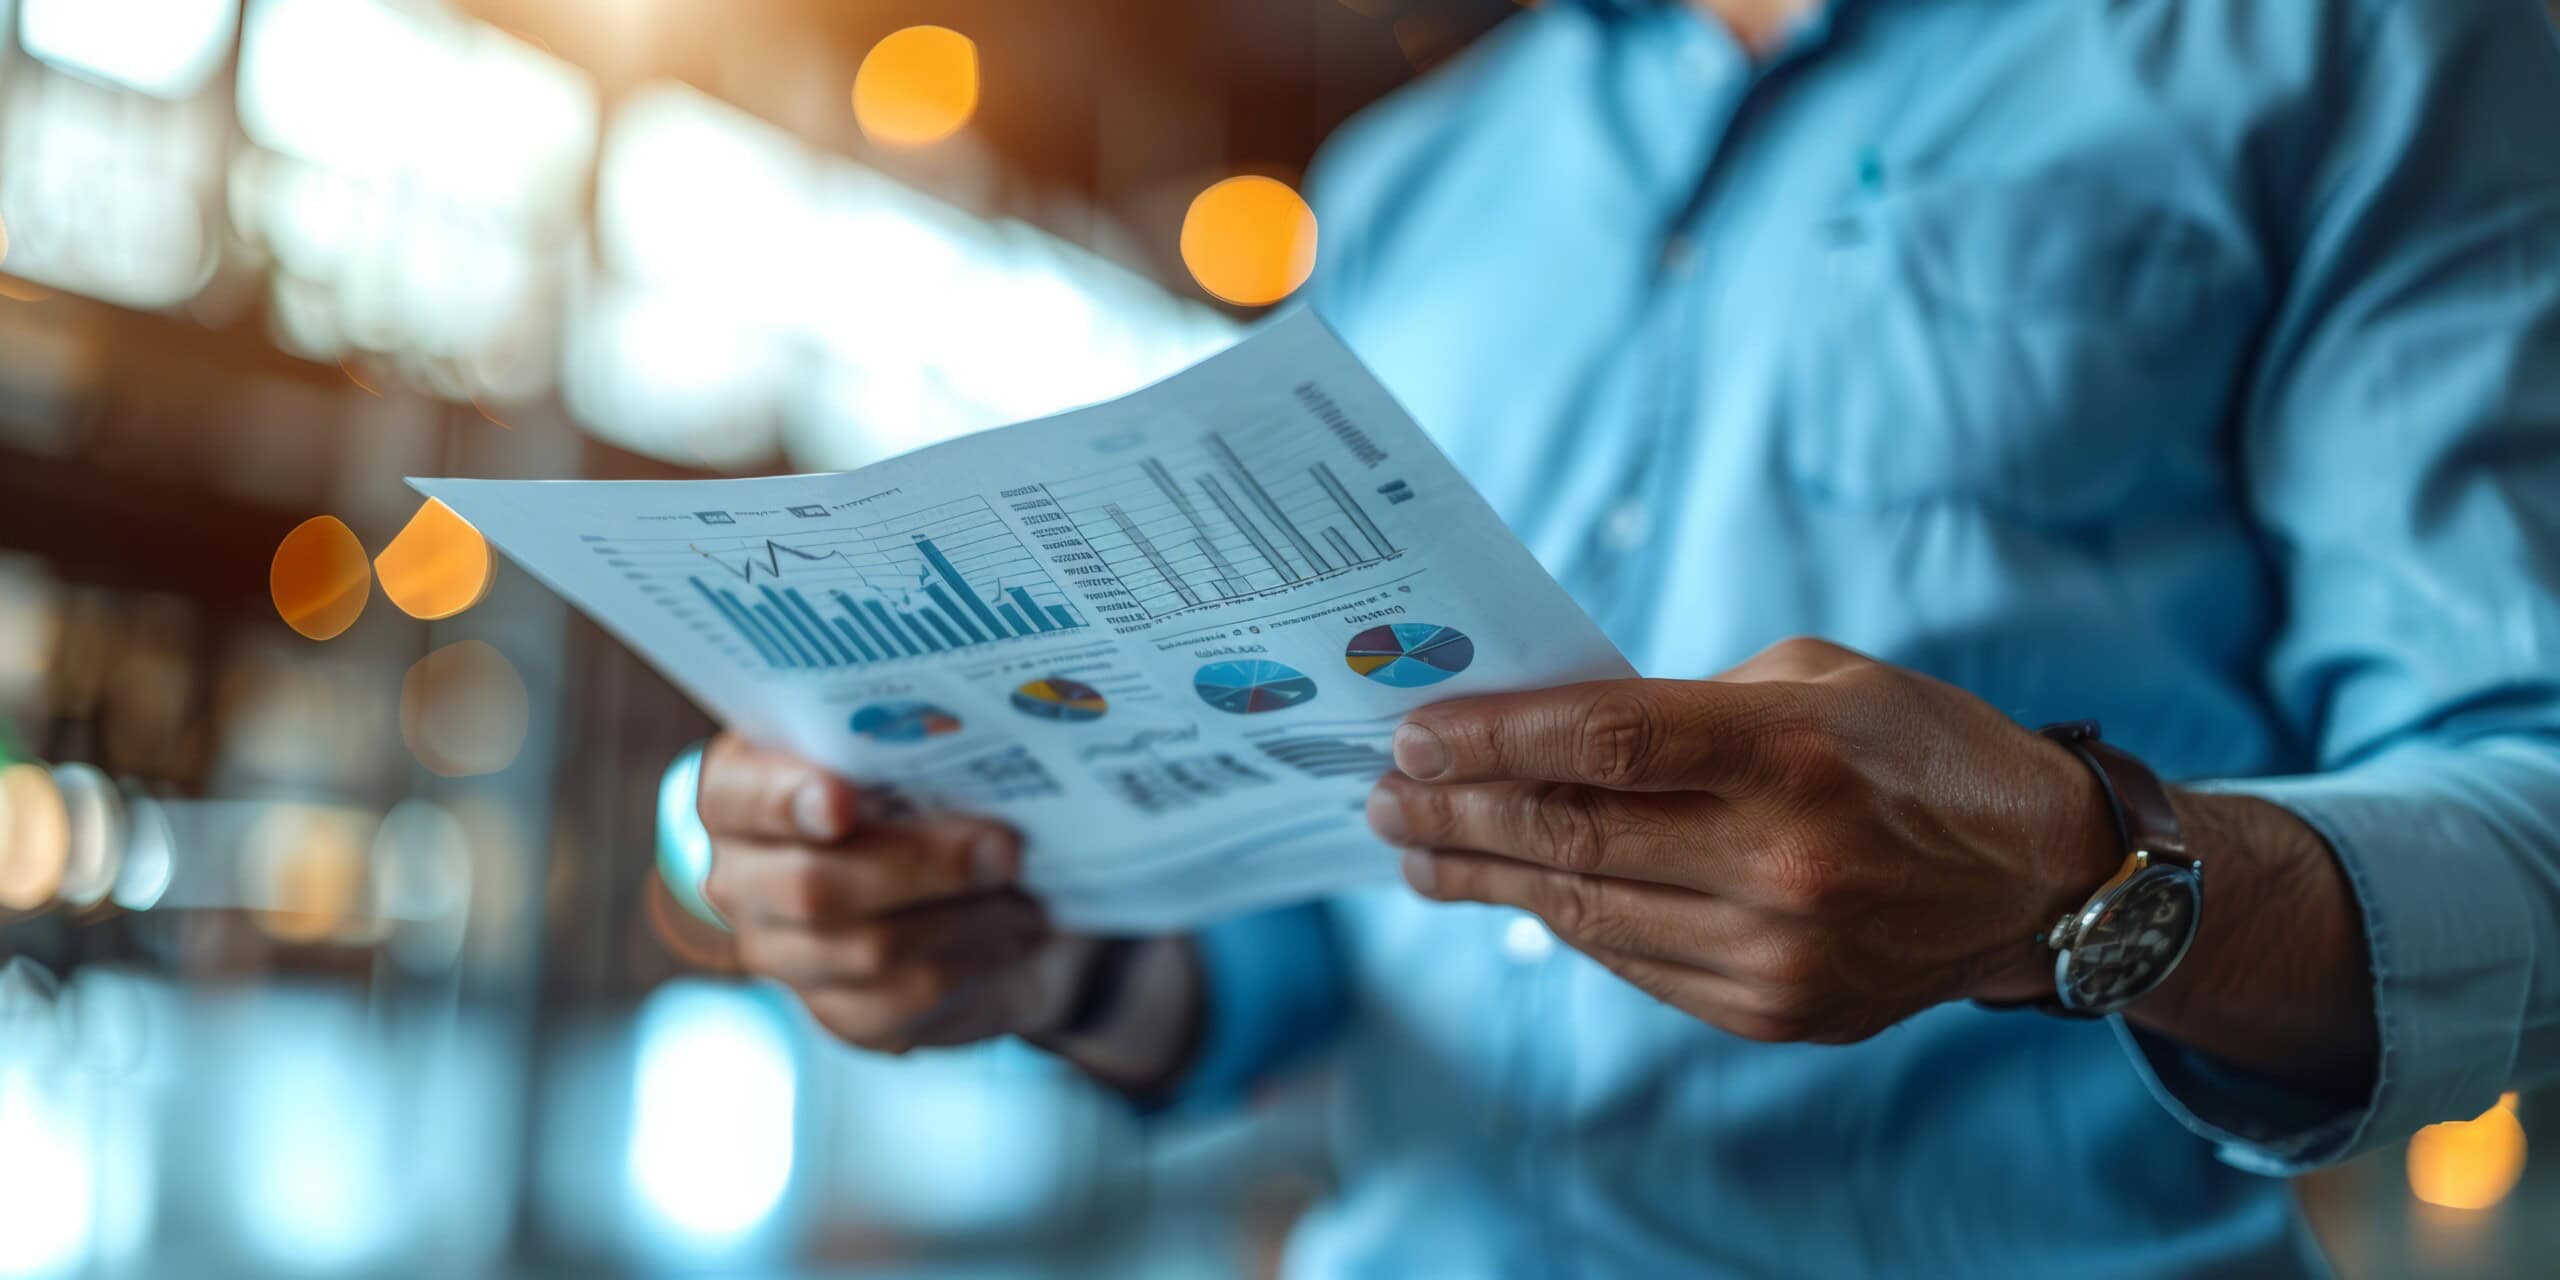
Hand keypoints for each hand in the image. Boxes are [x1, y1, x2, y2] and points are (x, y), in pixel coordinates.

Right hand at [697, 733, 1093, 1051]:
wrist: (961, 887)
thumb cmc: (919, 791)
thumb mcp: (907, 753)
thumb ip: (906, 748)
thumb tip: (966, 755)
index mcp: (740, 793)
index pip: (738, 797)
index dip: (785, 800)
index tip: (842, 802)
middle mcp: (742, 880)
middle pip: (812, 887)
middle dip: (920, 864)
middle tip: (1003, 846)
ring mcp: (784, 955)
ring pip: (868, 948)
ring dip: (964, 916)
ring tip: (1022, 890)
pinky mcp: (842, 1013)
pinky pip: (904, 997)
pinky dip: (973, 959)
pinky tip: (1014, 931)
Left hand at [1365, 637, 2121, 1043]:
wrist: (2037, 876)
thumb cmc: (1914, 749)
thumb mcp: (1814, 680)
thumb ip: (1680, 707)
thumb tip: (1541, 732)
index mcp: (1793, 750)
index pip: (1601, 745)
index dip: (1492, 740)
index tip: (1412, 733)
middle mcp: (1784, 861)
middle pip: (1572, 835)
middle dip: (1458, 812)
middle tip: (1383, 795)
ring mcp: (1780, 951)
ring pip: (1587, 912)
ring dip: (1485, 877)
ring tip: (1416, 849)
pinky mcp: (1777, 1012)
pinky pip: (1635, 962)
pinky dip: (1564, 921)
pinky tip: (1510, 889)